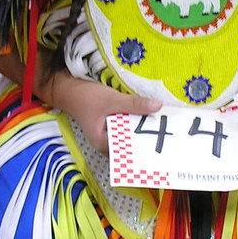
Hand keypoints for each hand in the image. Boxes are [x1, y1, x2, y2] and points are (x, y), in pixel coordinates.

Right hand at [47, 71, 161, 153]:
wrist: (69, 88)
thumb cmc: (86, 97)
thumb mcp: (111, 100)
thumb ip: (134, 104)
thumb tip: (158, 106)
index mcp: (104, 144)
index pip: (129, 150)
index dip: (146, 146)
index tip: (163, 142)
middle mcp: (108, 143)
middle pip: (131, 143)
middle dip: (147, 136)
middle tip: (168, 133)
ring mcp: (110, 134)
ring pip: (130, 134)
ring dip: (142, 127)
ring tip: (164, 125)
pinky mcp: (112, 125)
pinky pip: (127, 126)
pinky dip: (136, 121)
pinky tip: (149, 116)